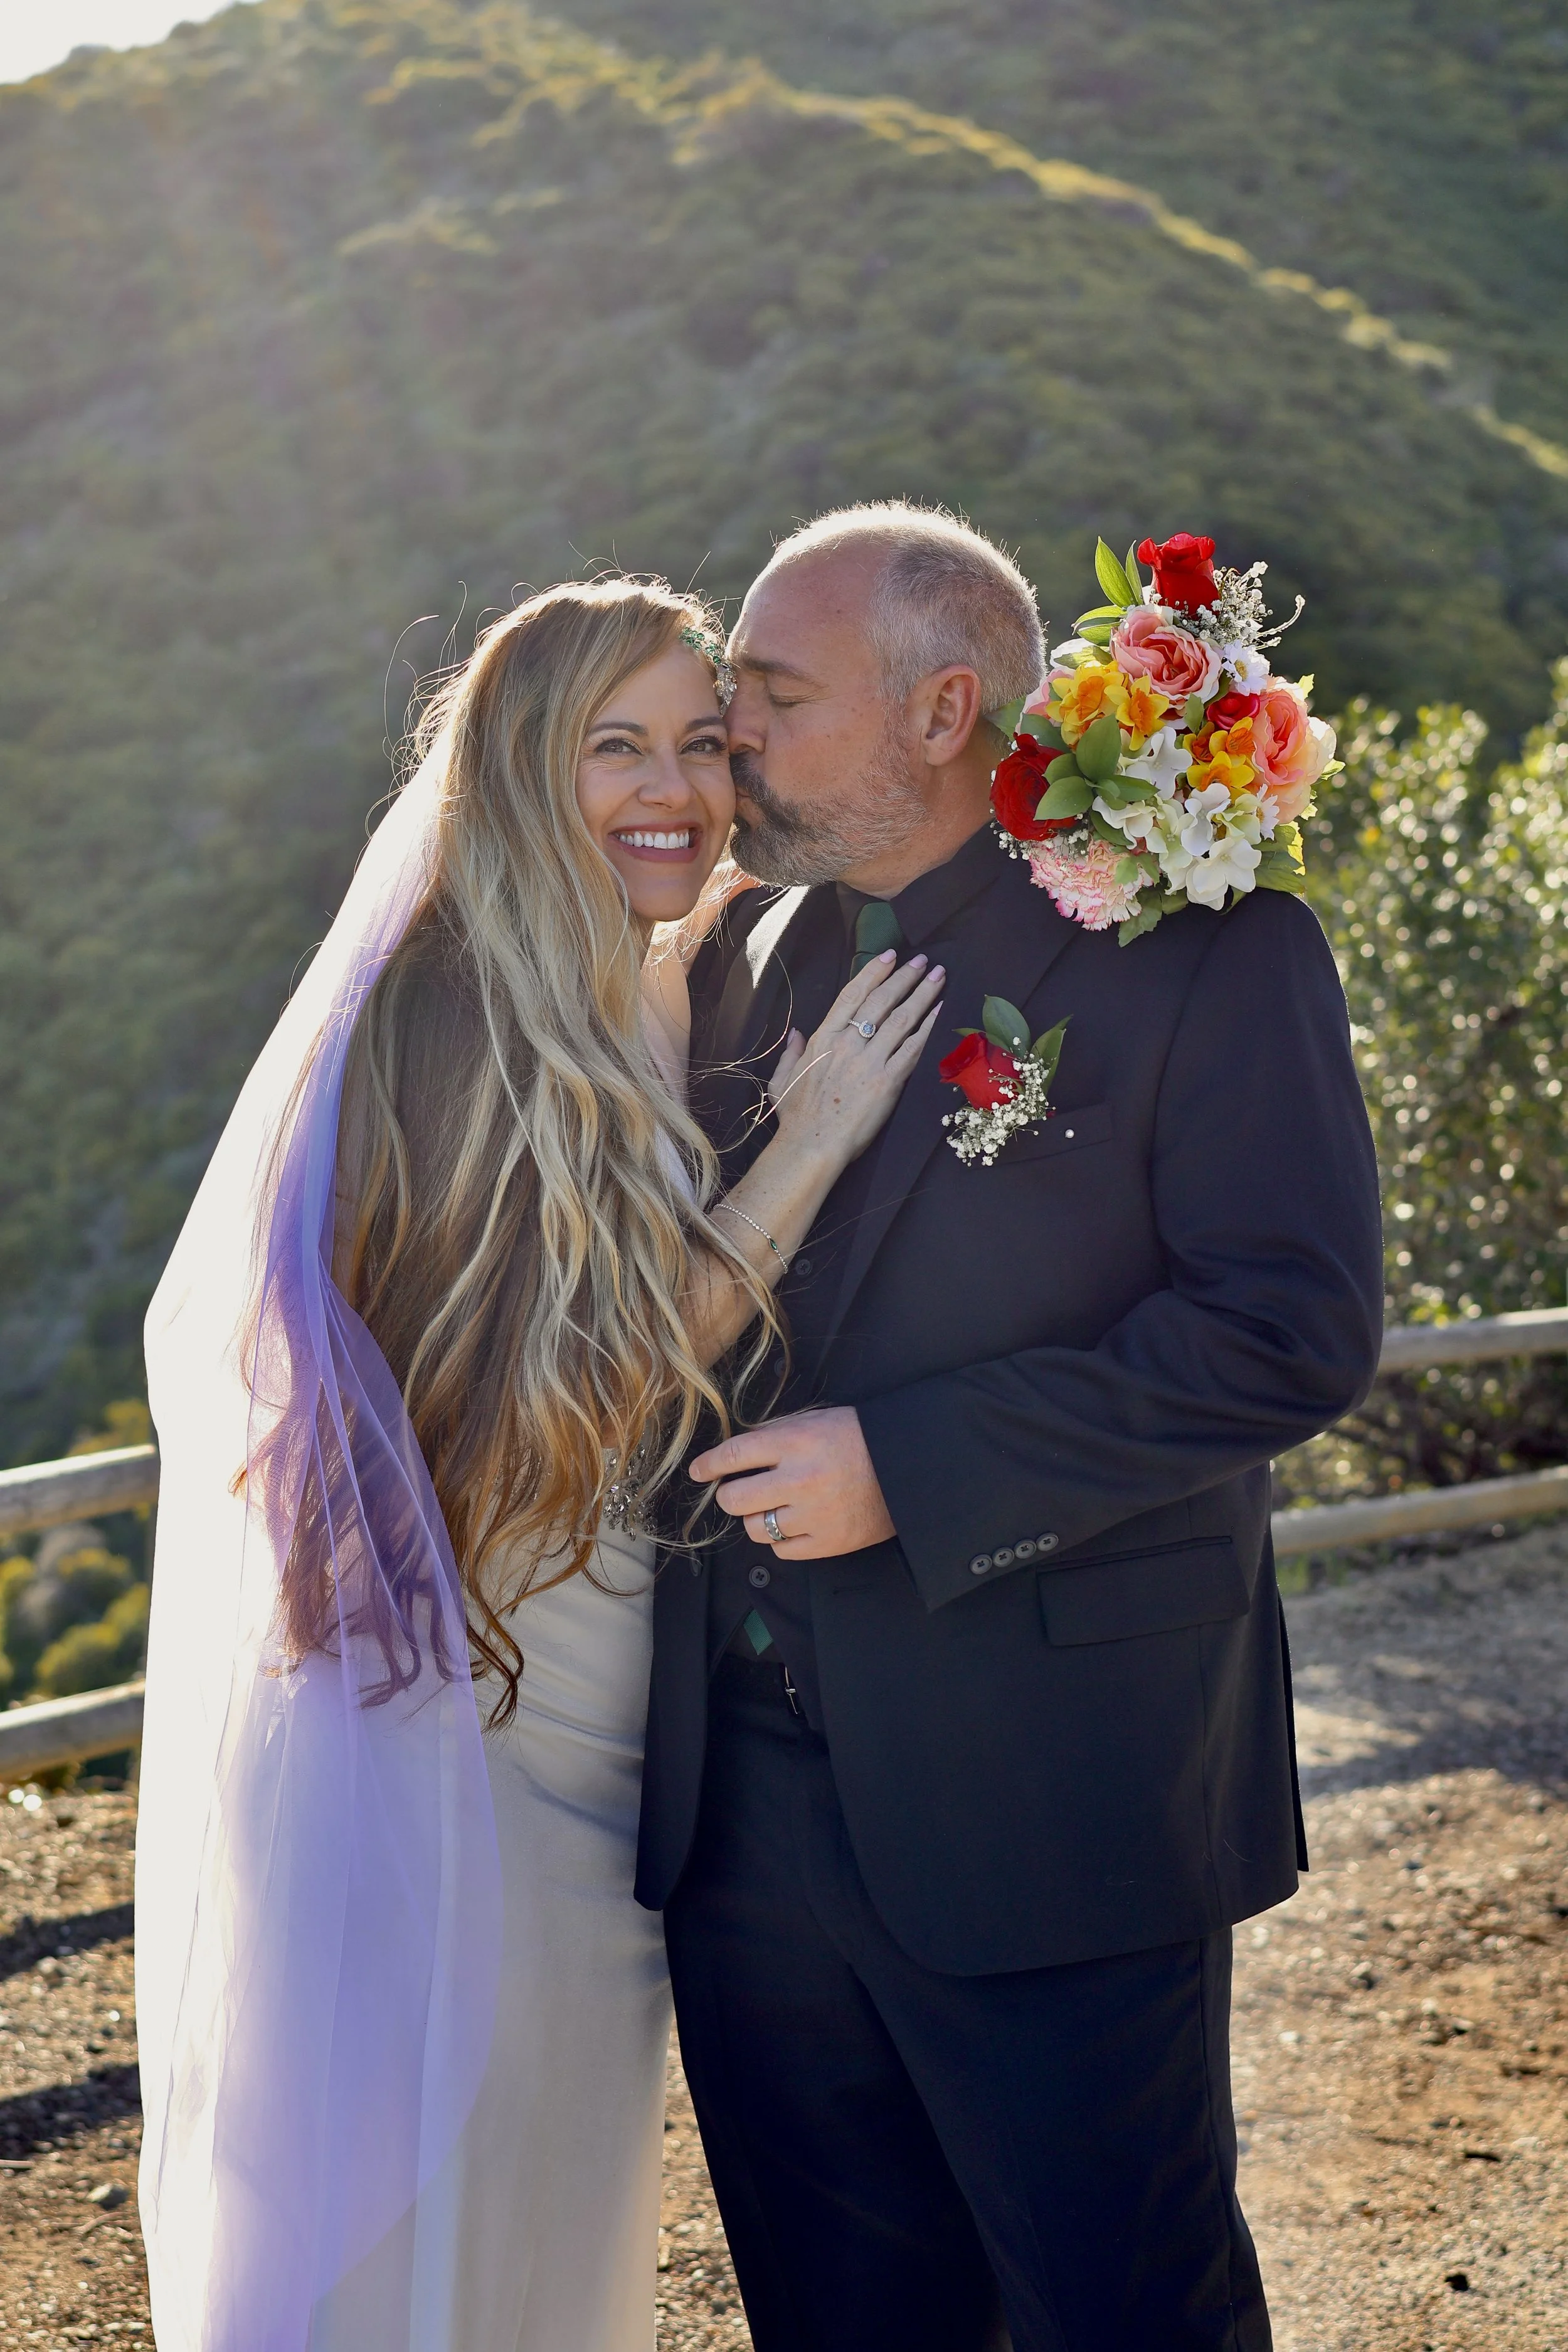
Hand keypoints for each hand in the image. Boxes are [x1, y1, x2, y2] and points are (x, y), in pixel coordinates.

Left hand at [690, 1406, 896, 1558]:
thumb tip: (733, 1456)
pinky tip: (795, 1524)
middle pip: (735, 1499)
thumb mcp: (816, 1421)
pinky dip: (782, 1539)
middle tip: (741, 1491)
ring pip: (755, 1529)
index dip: (709, 1464)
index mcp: (795, 1442)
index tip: (699, 1471)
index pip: (734, 1455)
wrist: (909, 1467)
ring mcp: (813, 1515)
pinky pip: (782, 1550)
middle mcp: (800, 1479)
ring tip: (775, 1507)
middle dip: (731, 1495)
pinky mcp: (828, 1543)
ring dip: (757, 1518)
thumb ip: (775, 1436)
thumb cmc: (860, 1438)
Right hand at [766, 952, 943, 1179]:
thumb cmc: (796, 1117)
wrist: (812, 1145)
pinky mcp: (888, 1081)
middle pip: (882, 1000)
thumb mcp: (783, 1079)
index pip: (853, 994)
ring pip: (902, 1018)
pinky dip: (927, 1027)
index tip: (890, 956)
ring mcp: (870, 1061)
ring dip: (923, 993)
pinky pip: (912, 1048)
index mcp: (823, 1038)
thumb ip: (791, 1053)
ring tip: (939, 977)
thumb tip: (797, 1034)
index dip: (874, 972)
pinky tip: (939, 1012)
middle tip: (924, 961)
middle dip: (905, 976)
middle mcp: (848, 1043)